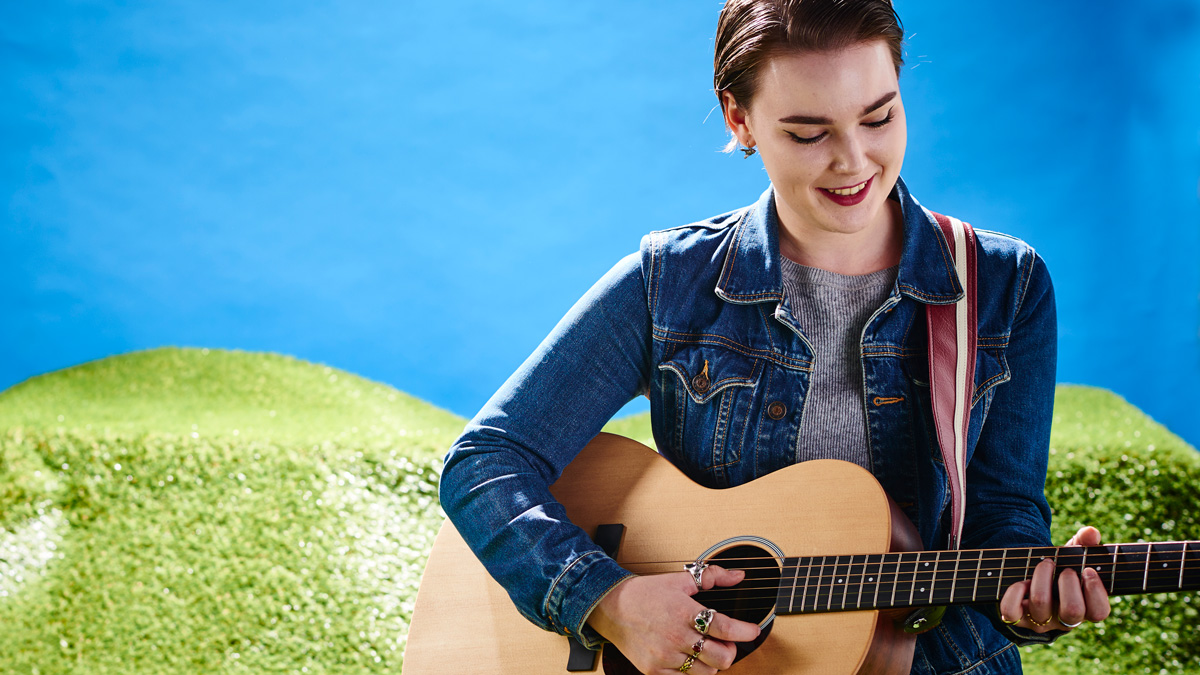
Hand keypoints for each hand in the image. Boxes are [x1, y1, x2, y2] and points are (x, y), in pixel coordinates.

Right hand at [586, 565, 760, 673]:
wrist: (611, 607)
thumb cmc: (646, 593)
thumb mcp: (679, 579)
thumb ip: (712, 576)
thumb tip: (738, 576)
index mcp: (683, 611)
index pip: (724, 627)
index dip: (745, 631)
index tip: (753, 631)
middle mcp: (675, 636)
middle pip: (721, 657)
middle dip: (731, 650)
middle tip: (727, 642)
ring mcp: (665, 657)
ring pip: (707, 672)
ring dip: (713, 662)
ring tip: (707, 649)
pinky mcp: (655, 671)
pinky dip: (693, 672)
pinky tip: (690, 658)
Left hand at [999, 526, 1111, 632]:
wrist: (1029, 577)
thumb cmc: (1059, 568)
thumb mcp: (1073, 555)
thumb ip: (1085, 543)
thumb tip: (1091, 532)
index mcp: (1085, 608)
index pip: (1099, 612)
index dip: (1096, 591)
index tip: (1087, 570)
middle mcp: (1063, 620)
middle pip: (1072, 611)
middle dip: (1068, 582)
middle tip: (1065, 569)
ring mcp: (1040, 621)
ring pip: (1041, 604)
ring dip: (1042, 576)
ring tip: (1045, 564)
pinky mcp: (1017, 618)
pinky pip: (1011, 612)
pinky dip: (1014, 592)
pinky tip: (1021, 581)